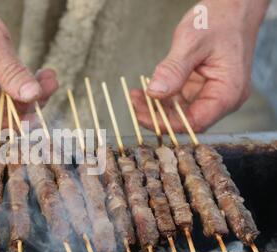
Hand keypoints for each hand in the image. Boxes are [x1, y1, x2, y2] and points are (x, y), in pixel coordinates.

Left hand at [131, 0, 268, 132]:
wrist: (234, 7)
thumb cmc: (221, 20)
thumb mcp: (192, 42)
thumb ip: (173, 69)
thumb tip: (155, 93)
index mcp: (228, 92)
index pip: (195, 122)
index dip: (166, 124)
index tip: (141, 116)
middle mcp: (223, 98)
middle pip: (186, 120)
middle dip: (157, 116)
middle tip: (134, 105)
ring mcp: (212, 94)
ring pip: (180, 111)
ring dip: (156, 107)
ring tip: (135, 97)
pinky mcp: (202, 88)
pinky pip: (180, 99)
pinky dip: (162, 97)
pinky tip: (144, 91)